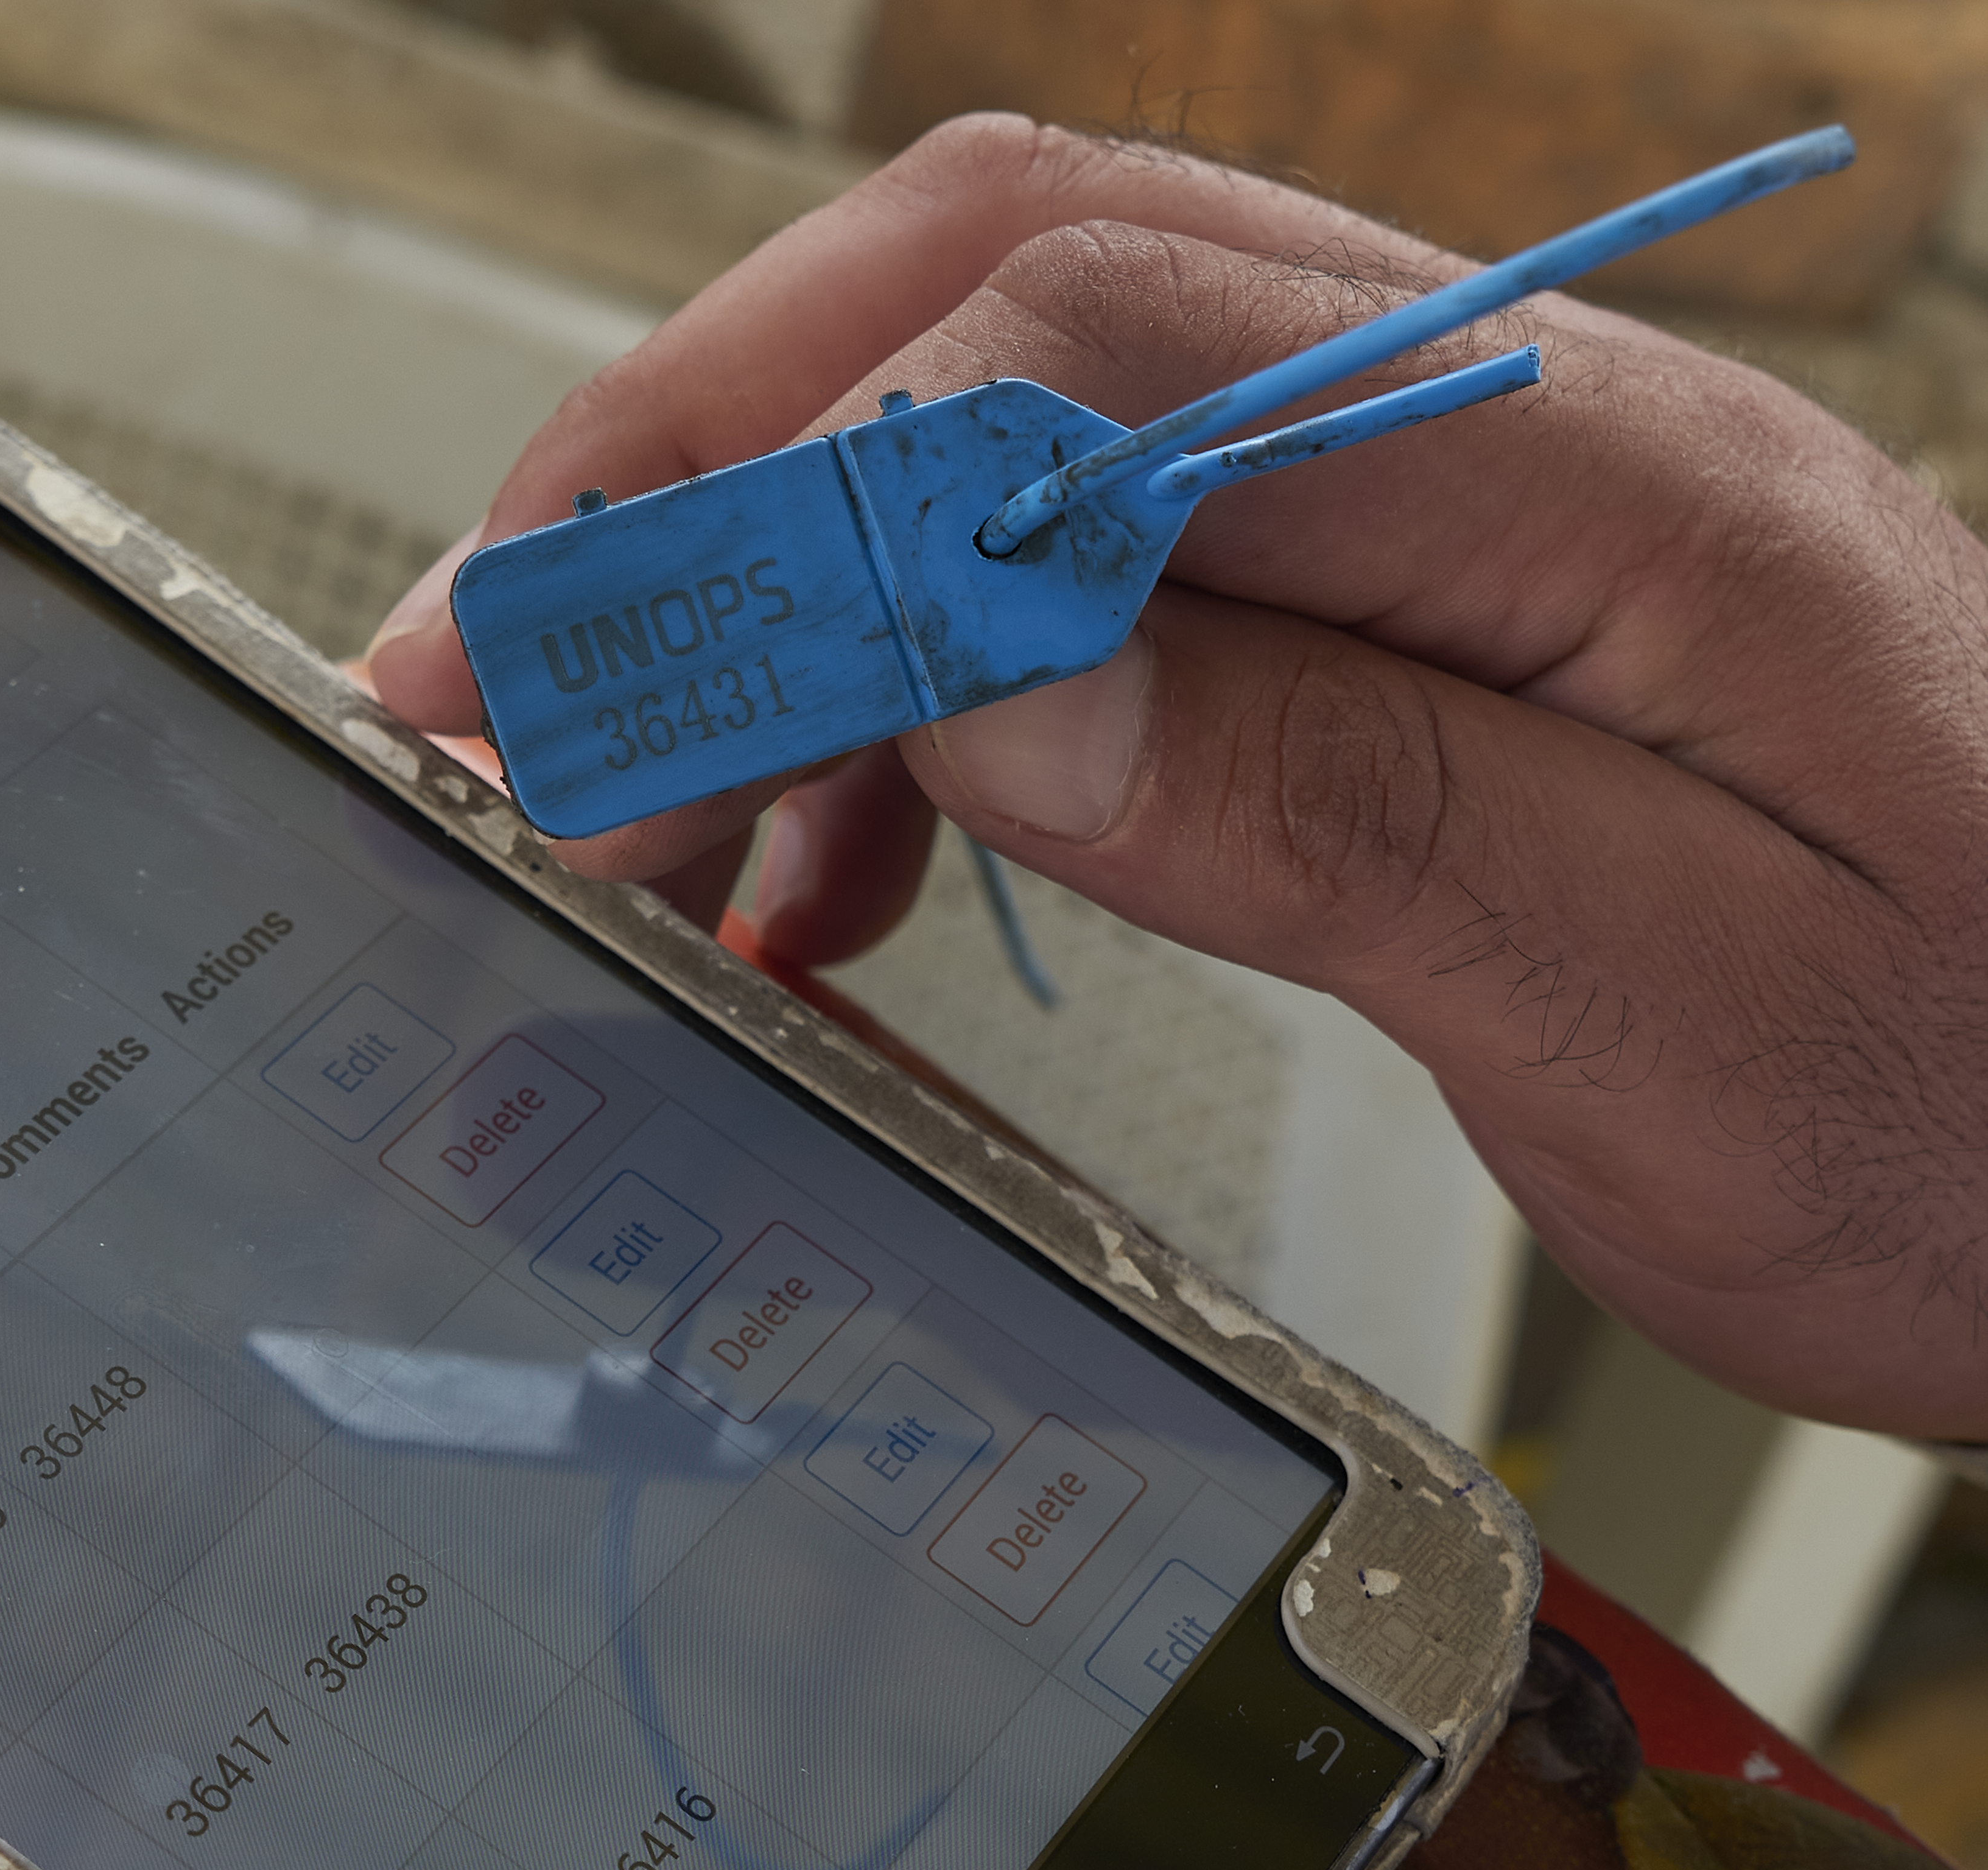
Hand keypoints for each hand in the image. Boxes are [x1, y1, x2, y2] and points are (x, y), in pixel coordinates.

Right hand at [367, 116, 1987, 1438]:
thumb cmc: (1976, 1100)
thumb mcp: (1673, 1012)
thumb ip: (1340, 809)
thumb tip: (1001, 674)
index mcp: (1587, 475)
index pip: (1093, 346)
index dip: (804, 494)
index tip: (609, 687)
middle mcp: (1482, 416)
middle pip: (995, 303)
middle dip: (701, 476)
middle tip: (495, 685)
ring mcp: (1413, 489)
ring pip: (988, 419)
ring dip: (764, 590)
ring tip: (617, 802)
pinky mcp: (1362, 597)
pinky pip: (1062, 567)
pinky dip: (892, 696)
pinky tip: (817, 858)